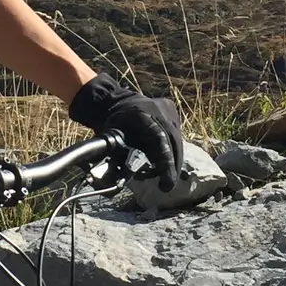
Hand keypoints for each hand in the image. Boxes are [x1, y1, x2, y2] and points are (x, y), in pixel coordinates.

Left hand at [68, 74, 183, 190]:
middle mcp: (157, 108)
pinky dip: (172, 149)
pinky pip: (175, 133)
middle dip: (172, 166)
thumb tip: (112, 186)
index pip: (158, 138)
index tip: (167, 181)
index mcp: (139, 114)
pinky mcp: (172, 110)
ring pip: (176, 139)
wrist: (114, 100)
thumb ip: (115, 158)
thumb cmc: (110, 123)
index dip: (165, 162)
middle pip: (172, 141)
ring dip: (173, 159)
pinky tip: (167, 162)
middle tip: (167, 185)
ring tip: (167, 177)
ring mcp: (167, 108)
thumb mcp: (109, 138)